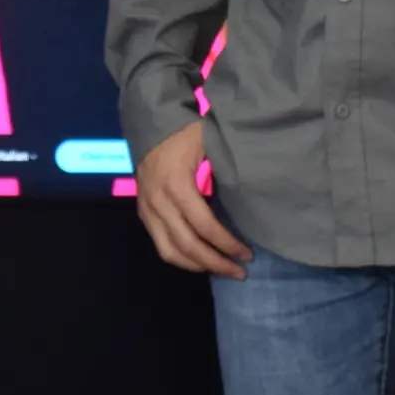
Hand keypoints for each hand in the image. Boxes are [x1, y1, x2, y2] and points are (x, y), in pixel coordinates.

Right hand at [133, 121, 249, 279]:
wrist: (151, 123)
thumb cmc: (186, 132)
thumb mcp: (210, 144)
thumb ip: (225, 171)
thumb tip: (250, 202)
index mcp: (177, 184)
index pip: (205, 226)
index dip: (227, 244)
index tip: (247, 254)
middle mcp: (159, 202)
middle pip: (187, 245)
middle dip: (216, 263)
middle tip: (240, 272)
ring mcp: (147, 209)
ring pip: (170, 251)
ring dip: (197, 266)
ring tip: (221, 270)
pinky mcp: (143, 213)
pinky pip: (160, 245)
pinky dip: (181, 257)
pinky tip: (200, 261)